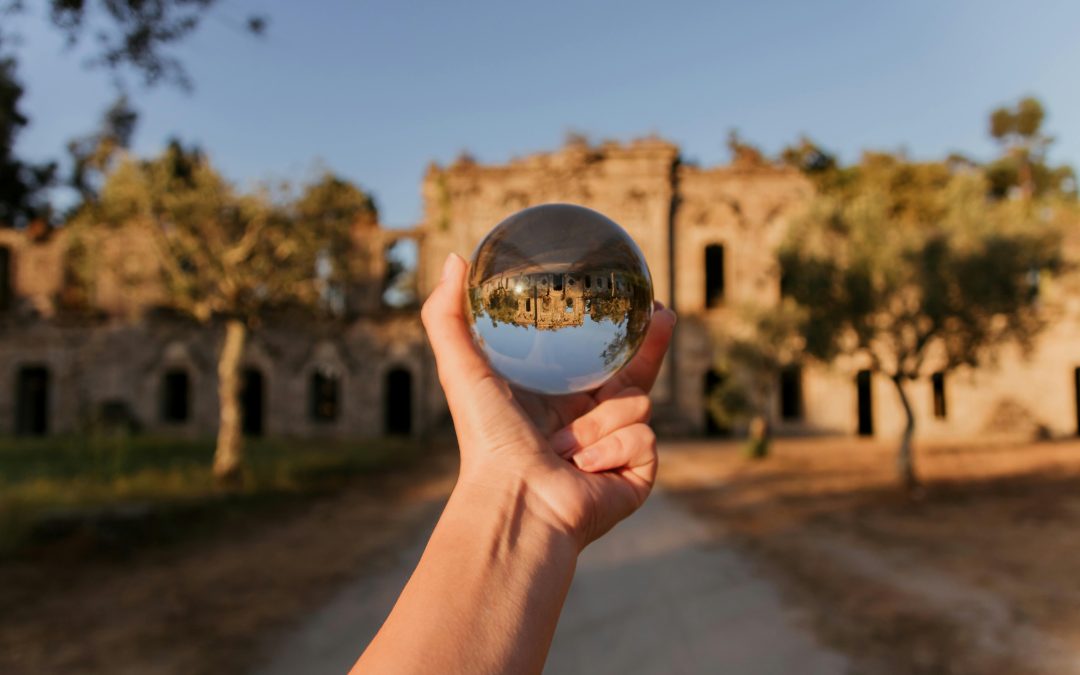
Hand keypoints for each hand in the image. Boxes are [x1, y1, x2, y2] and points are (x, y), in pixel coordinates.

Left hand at [422, 253, 676, 549]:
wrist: (515, 501)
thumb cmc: (487, 441)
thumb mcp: (462, 370)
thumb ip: (447, 316)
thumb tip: (453, 257)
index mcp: (559, 399)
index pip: (599, 356)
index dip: (620, 330)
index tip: (639, 299)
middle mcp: (591, 423)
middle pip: (636, 374)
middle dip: (651, 345)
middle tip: (661, 316)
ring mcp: (617, 449)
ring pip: (637, 403)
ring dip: (599, 421)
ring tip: (565, 445)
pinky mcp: (638, 473)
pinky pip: (644, 437)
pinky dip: (612, 448)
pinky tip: (585, 466)